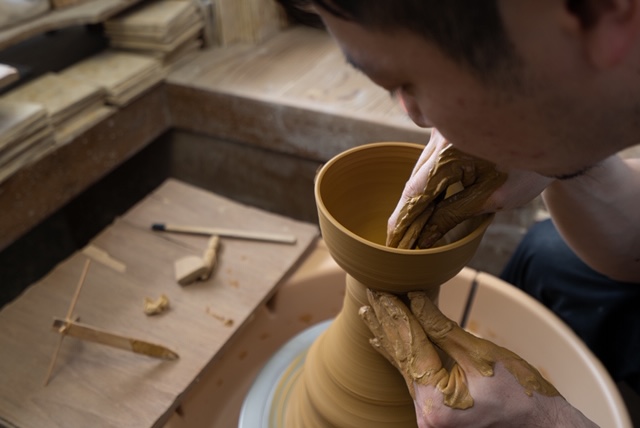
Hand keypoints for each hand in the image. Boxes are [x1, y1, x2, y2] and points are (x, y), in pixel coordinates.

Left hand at [359, 290, 598, 427]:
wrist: (541, 425)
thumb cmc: (519, 393)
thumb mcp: (479, 353)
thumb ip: (440, 328)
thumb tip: (413, 300)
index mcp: (436, 403)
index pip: (411, 347)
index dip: (398, 315)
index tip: (383, 291)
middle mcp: (425, 413)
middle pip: (402, 356)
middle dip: (386, 323)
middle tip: (370, 295)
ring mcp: (428, 414)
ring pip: (403, 365)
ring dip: (389, 336)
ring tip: (369, 312)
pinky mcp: (434, 410)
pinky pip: (411, 376)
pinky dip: (400, 354)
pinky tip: (381, 341)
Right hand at [387, 130, 551, 247]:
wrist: (552, 132)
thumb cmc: (528, 167)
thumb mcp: (493, 197)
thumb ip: (453, 214)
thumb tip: (425, 234)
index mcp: (451, 150)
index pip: (416, 192)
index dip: (403, 219)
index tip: (394, 242)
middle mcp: (441, 135)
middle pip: (413, 180)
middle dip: (404, 213)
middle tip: (395, 240)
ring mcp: (443, 130)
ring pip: (419, 170)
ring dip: (413, 200)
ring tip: (405, 228)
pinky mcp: (448, 133)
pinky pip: (428, 162)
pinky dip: (424, 185)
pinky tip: (422, 205)